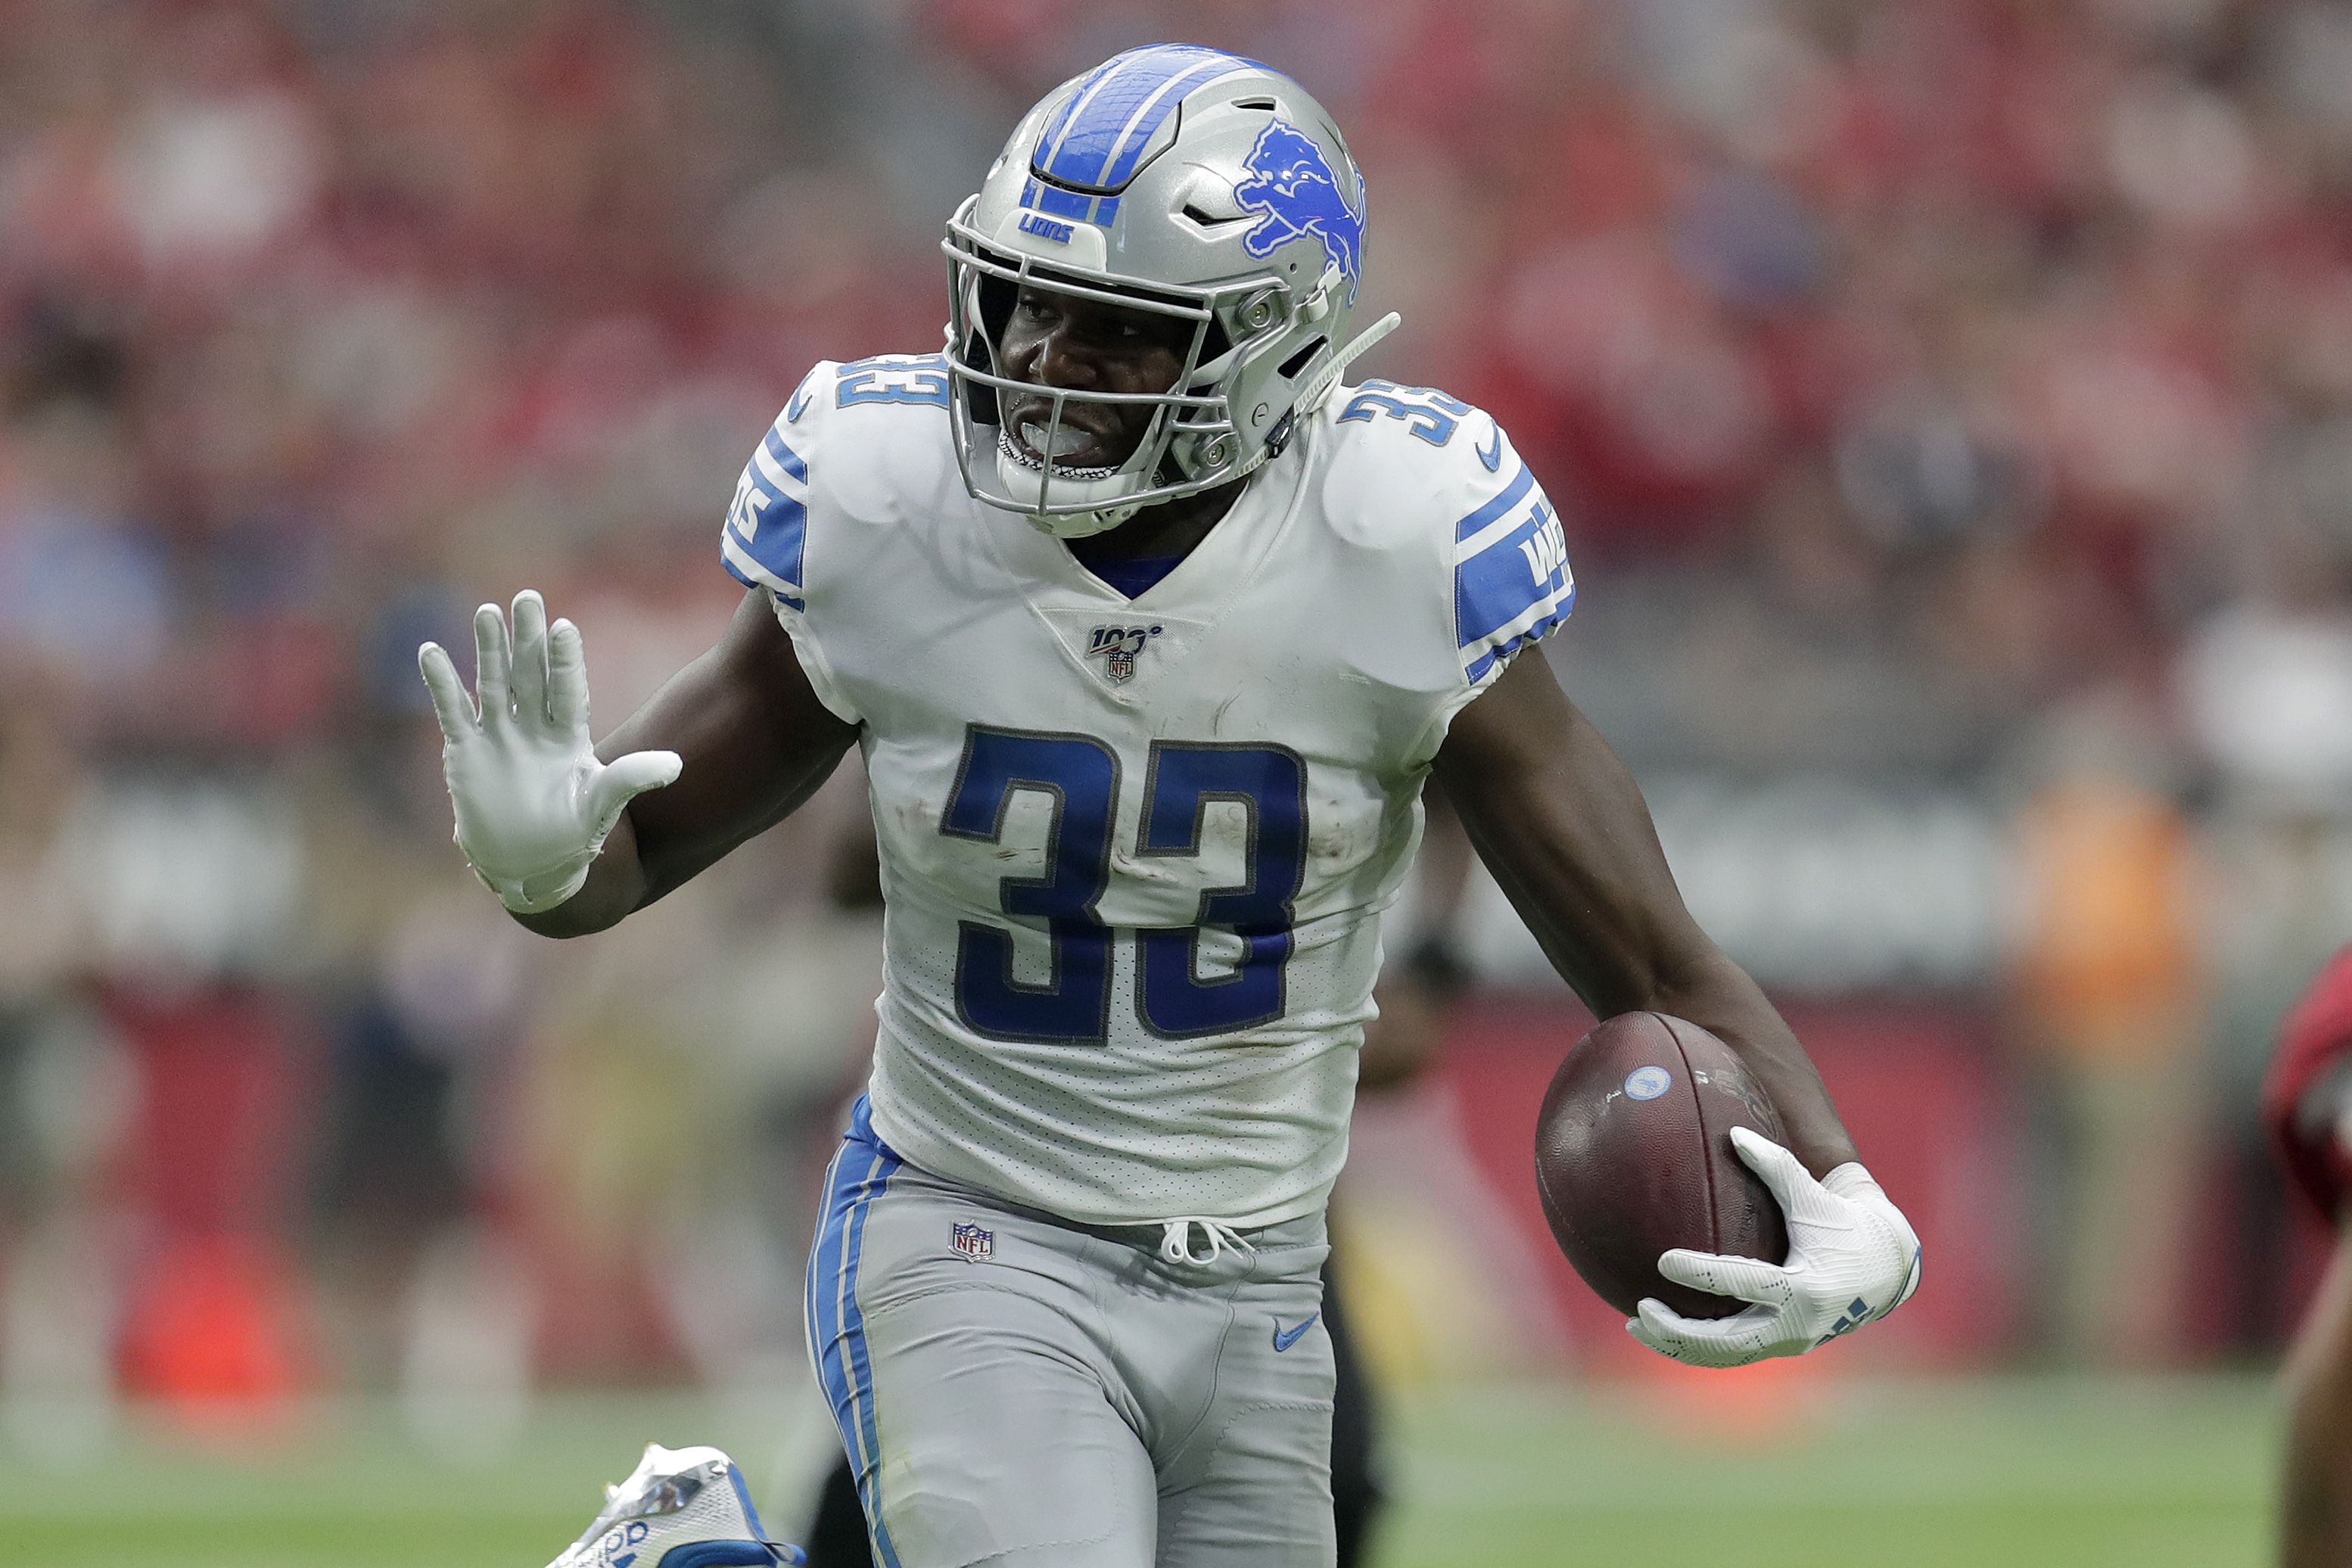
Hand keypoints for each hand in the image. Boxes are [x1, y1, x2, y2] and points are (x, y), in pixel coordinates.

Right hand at [418, 591, 680, 913]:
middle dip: (527, 639)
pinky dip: (442, 683)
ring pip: (493, 683)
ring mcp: (499, 735)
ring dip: (488, 650)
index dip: (565, 660)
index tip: (564, 627)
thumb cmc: (572, 834)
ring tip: (487, 613)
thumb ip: (631, 779)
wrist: (530, 864)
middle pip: (530, 675)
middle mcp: (534, 726)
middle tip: (527, 598)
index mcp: (569, 734)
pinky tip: (430, 651)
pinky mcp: (466, 751)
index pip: (568, 690)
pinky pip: (453, 710)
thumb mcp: (601, 805)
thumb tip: (677, 765)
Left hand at [1627, 1126, 1920, 1367]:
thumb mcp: (1814, 1196)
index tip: (1663, 1260)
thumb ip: (1775, 1165)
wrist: (1886, 1270)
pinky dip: (1697, 1347)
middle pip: (1729, 1340)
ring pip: (1726, 1355)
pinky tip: (1662, 1330)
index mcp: (1806, 1287)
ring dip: (1680, 1346)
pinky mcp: (1783, 1347)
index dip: (1702, 1274)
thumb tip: (1733, 1133)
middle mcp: (1798, 1324)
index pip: (1745, 1283)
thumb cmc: (1845, 1224)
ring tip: (1636, 1324)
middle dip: (1680, 1330)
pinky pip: (1734, 1354)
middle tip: (1641, 1307)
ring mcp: (1790, 1342)